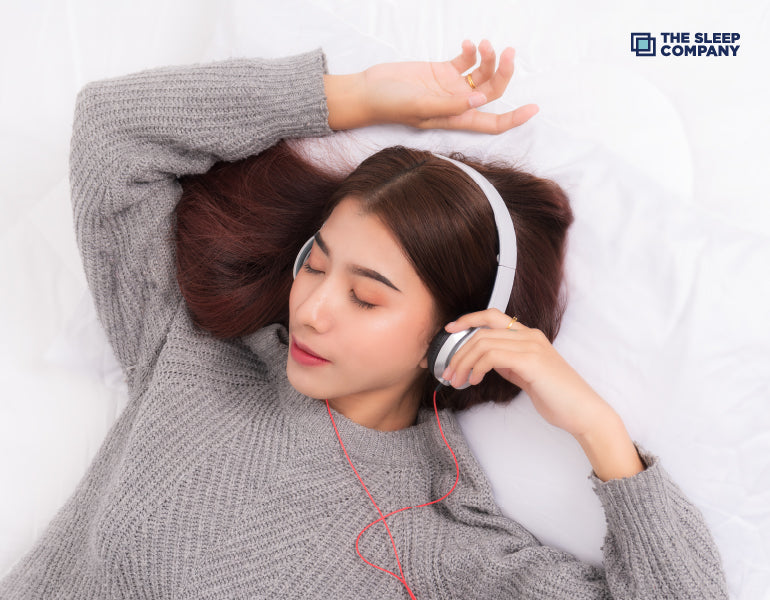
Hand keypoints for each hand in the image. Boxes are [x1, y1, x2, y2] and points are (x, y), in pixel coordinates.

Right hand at [324, 39, 538, 133]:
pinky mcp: (441, 71)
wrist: (367, 90)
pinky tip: (468, 43)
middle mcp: (456, 104)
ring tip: (484, 43)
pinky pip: (466, 60)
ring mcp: (450, 87)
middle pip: (492, 91)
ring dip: (489, 57)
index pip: (491, 123)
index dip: (513, 119)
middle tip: (507, 51)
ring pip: (482, 73)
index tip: (534, 108)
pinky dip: (471, 50)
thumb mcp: (420, 106)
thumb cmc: (389, 104)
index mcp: (455, 119)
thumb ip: (450, 105)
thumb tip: (480, 100)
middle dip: (504, 72)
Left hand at [441, 308, 612, 437]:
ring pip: (483, 343)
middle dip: (459, 351)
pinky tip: (474, 381)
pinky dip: (477, 368)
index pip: (492, 317)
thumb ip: (508, 362)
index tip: (449, 331)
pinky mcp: (531, 361)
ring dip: (463, 362)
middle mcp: (530, 336)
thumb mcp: (526, 374)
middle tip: (447, 371)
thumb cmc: (557, 397)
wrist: (583, 412)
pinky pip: (492, 356)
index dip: (468, 320)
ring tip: (457, 381)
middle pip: (482, 330)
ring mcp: (532, 346)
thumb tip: (484, 359)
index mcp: (529, 336)